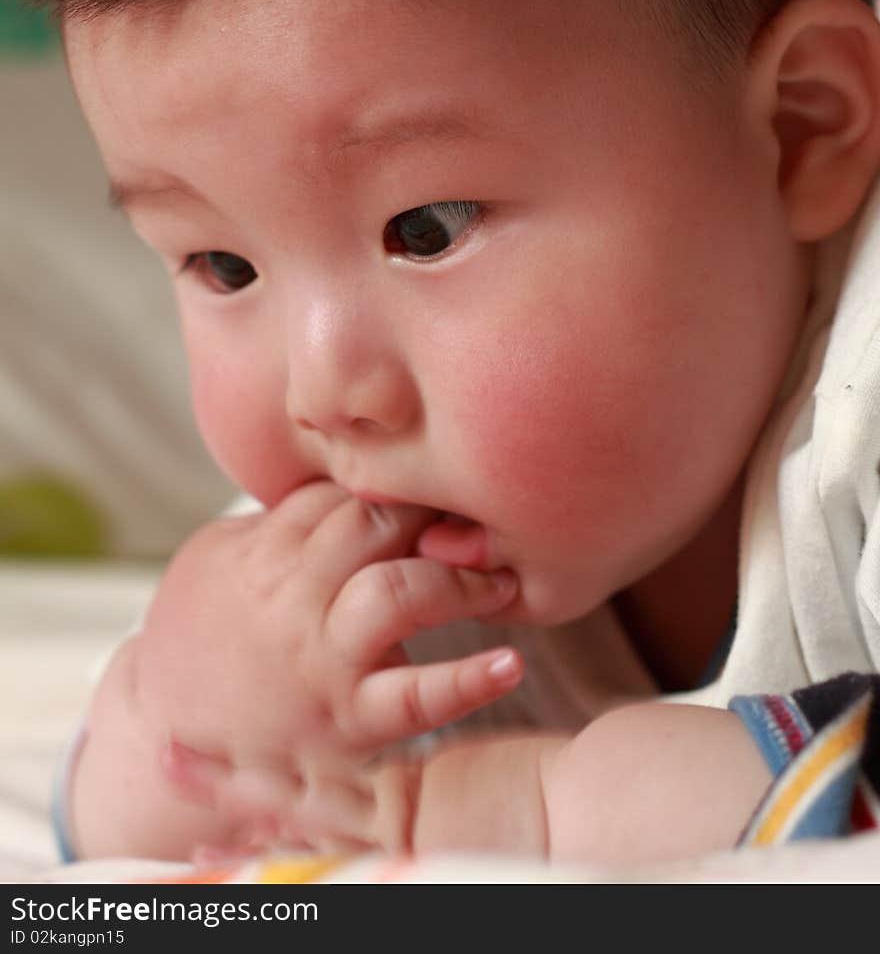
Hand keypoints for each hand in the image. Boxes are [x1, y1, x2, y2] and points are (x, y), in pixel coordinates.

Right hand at [130, 481, 521, 850]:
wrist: (161, 728)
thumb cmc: (195, 632)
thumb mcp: (216, 556)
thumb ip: (278, 516)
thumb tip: (344, 475)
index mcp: (265, 550)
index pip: (342, 489)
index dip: (395, 475)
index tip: (437, 470)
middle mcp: (295, 597)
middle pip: (374, 522)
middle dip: (432, 506)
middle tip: (481, 507)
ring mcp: (324, 659)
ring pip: (399, 590)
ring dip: (460, 575)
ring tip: (504, 575)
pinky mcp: (349, 721)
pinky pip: (417, 697)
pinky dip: (468, 681)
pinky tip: (511, 663)